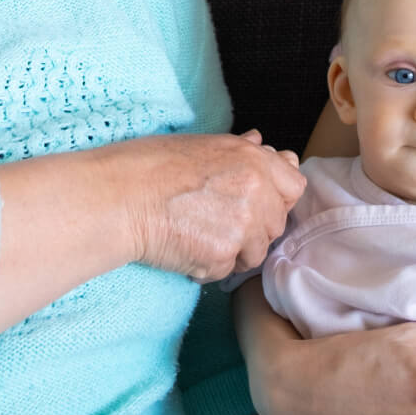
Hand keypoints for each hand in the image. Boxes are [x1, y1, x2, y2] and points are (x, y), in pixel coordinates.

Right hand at [119, 130, 305, 281]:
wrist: (120, 196)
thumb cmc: (152, 165)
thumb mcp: (204, 145)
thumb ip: (243, 151)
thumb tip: (264, 143)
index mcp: (255, 160)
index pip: (294, 186)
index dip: (275, 197)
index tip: (254, 201)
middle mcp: (257, 192)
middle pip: (276, 224)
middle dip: (253, 228)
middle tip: (214, 219)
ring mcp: (242, 227)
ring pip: (255, 253)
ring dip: (232, 251)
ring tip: (197, 234)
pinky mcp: (222, 257)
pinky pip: (226, 271)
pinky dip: (207, 267)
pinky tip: (184, 247)